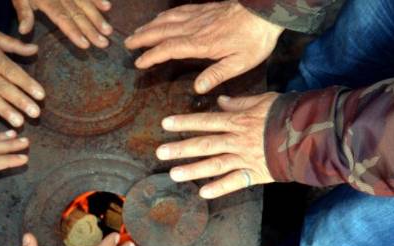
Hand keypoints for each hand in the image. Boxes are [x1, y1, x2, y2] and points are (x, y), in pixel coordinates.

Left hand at [13, 0, 113, 48]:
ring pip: (86, 4)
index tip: (85, 45)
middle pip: (78, 14)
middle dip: (92, 30)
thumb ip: (23, 13)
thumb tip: (24, 31)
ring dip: (98, 17)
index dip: (73, 32)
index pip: (62, 18)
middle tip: (104, 44)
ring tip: (108, 31)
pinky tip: (107, 7)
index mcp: (46, 0)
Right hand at [124, 1, 283, 93]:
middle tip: (127, 44)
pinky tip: (160, 18)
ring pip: (168, 20)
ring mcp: (199, 16)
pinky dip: (165, 15)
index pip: (168, 49)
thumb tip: (197, 88)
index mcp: (201, 44)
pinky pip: (179, 11)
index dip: (151, 56)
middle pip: (161, 31)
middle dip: (142, 38)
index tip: (138, 63)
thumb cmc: (255, 39)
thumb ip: (217, 74)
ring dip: (150, 26)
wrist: (266, 11)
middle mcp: (195, 28)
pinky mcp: (206, 9)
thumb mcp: (240, 63)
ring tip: (137, 32)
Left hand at [156, 93, 278, 198]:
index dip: (185, 122)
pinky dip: (219, 188)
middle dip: (181, 148)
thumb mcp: (264, 100)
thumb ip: (240, 102)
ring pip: (215, 164)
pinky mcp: (256, 173)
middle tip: (160, 152)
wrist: (313, 134)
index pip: (206, 121)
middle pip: (205, 144)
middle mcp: (238, 140)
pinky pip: (235, 182)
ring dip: (193, 170)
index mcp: (239, 121)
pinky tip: (202, 193)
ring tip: (174, 174)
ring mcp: (246, 158)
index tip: (165, 124)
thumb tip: (220, 101)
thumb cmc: (289, 114)